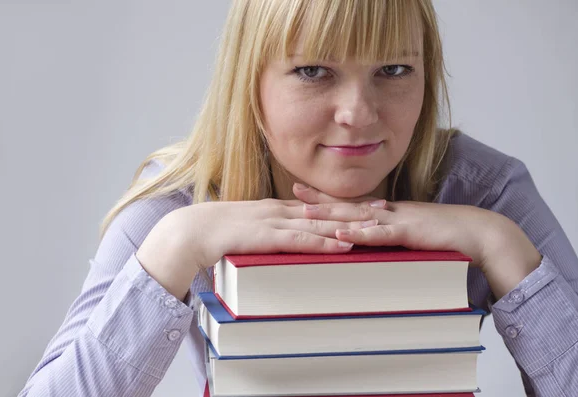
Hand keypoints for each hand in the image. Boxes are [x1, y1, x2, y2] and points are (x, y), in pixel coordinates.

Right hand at [136, 198, 369, 298]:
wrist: (192, 231)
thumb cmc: (216, 232)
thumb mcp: (247, 227)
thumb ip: (266, 230)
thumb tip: (279, 238)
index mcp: (276, 208)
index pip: (318, 204)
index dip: (344, 204)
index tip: (367, 203)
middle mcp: (280, 210)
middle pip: (326, 210)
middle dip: (357, 210)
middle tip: (385, 209)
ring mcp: (275, 222)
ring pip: (320, 223)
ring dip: (349, 225)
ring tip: (376, 226)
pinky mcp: (268, 237)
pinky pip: (302, 240)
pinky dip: (326, 242)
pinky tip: (345, 245)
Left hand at [293, 183, 541, 297]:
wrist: (476, 231)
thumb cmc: (444, 234)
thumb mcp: (411, 231)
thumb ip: (391, 232)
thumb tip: (370, 237)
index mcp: (387, 211)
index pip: (351, 202)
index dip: (327, 197)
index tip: (302, 192)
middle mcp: (388, 211)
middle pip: (347, 204)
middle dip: (319, 199)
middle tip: (293, 191)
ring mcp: (397, 220)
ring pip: (357, 216)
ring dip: (330, 214)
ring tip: (304, 212)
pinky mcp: (408, 232)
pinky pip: (380, 234)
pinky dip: (360, 233)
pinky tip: (341, 232)